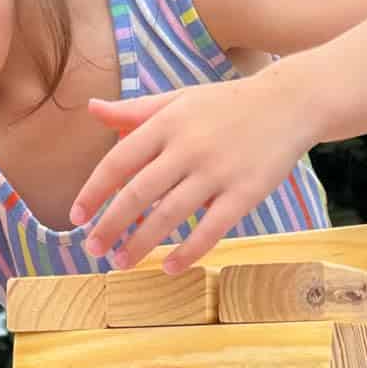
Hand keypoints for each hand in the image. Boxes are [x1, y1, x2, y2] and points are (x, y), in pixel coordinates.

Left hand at [72, 68, 318, 270]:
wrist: (290, 102)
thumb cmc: (226, 104)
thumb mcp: (179, 99)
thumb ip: (135, 111)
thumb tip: (91, 109)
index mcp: (166, 123)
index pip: (118, 162)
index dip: (93, 192)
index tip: (75, 218)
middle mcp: (188, 147)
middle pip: (137, 194)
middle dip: (109, 226)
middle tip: (92, 249)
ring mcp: (217, 171)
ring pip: (169, 216)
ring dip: (140, 244)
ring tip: (121, 262)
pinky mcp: (245, 193)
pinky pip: (210, 229)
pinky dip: (187, 252)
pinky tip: (168, 268)